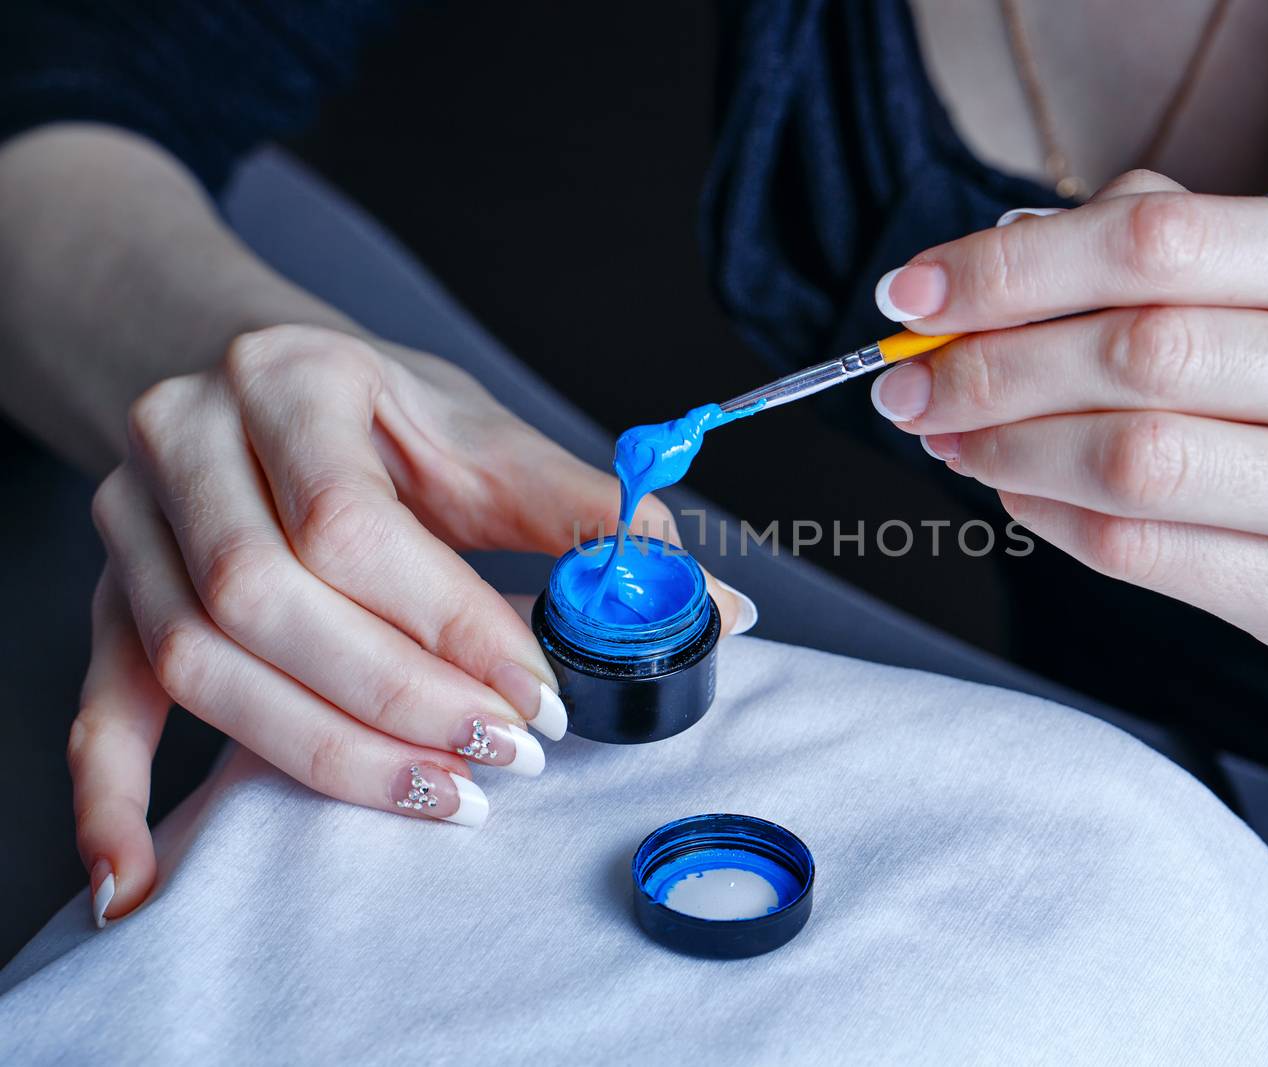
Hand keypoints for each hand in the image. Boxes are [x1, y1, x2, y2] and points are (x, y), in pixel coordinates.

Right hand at [71, 324, 754, 925]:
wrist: (251, 377)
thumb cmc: (384, 412)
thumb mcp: (485, 435)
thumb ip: (591, 515)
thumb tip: (716, 604)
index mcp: (294, 378)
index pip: (350, 522)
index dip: (448, 624)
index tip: (538, 695)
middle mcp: (187, 441)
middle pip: (262, 598)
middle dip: (395, 697)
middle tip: (501, 757)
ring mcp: (132, 526)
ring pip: (196, 661)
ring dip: (317, 750)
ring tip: (434, 797)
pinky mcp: (109, 597)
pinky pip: (95, 707)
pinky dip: (111, 799)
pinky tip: (139, 880)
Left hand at [869, 170, 1267, 754]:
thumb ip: (1188, 261)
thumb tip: (1003, 253)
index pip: (1166, 242)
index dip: (1012, 265)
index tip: (916, 292)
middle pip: (1141, 349)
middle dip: (988, 363)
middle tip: (910, 378)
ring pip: (1138, 459)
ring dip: (1006, 447)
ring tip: (952, 436)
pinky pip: (1154, 558)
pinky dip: (1056, 521)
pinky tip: (1020, 496)